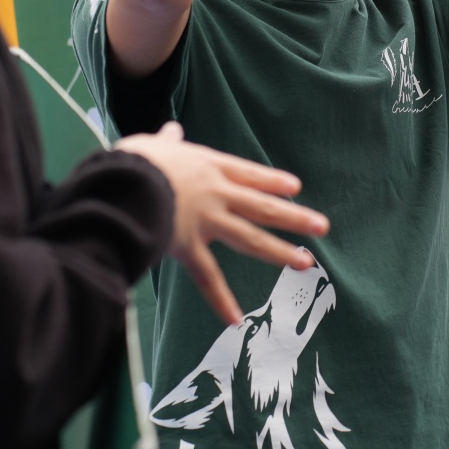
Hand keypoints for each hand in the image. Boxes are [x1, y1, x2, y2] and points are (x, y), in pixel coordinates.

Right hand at [117, 122, 328, 323]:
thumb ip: (167, 142)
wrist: (126, 185)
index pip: (248, 175)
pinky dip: (220, 300)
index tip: (295, 187)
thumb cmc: (136, 161)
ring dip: (279, 252)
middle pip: (263, 207)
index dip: (272, 181)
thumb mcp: (154, 145)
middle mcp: (216, 195)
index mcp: (208, 167)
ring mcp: (207, 223)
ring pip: (250, 240)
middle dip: (294, 217)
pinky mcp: (189, 248)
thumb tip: (171, 129)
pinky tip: (235, 319)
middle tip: (322, 226)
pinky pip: (208, 278)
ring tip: (306, 262)